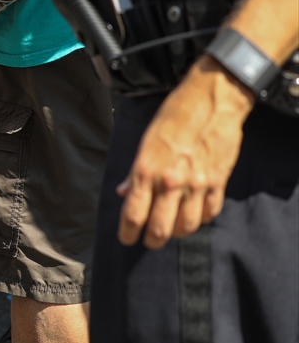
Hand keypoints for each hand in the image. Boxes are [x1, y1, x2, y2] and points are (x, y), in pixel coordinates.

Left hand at [117, 56, 254, 248]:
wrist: (211, 100)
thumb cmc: (174, 116)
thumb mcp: (145, 140)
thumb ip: (134, 171)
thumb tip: (123, 192)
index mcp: (146, 170)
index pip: (133, 213)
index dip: (128, 232)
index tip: (126, 239)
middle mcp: (170, 182)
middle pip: (160, 228)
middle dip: (151, 240)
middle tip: (148, 242)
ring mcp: (197, 184)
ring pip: (187, 226)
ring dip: (177, 232)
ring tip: (171, 230)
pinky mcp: (219, 182)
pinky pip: (210, 212)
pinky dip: (202, 219)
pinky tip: (195, 215)